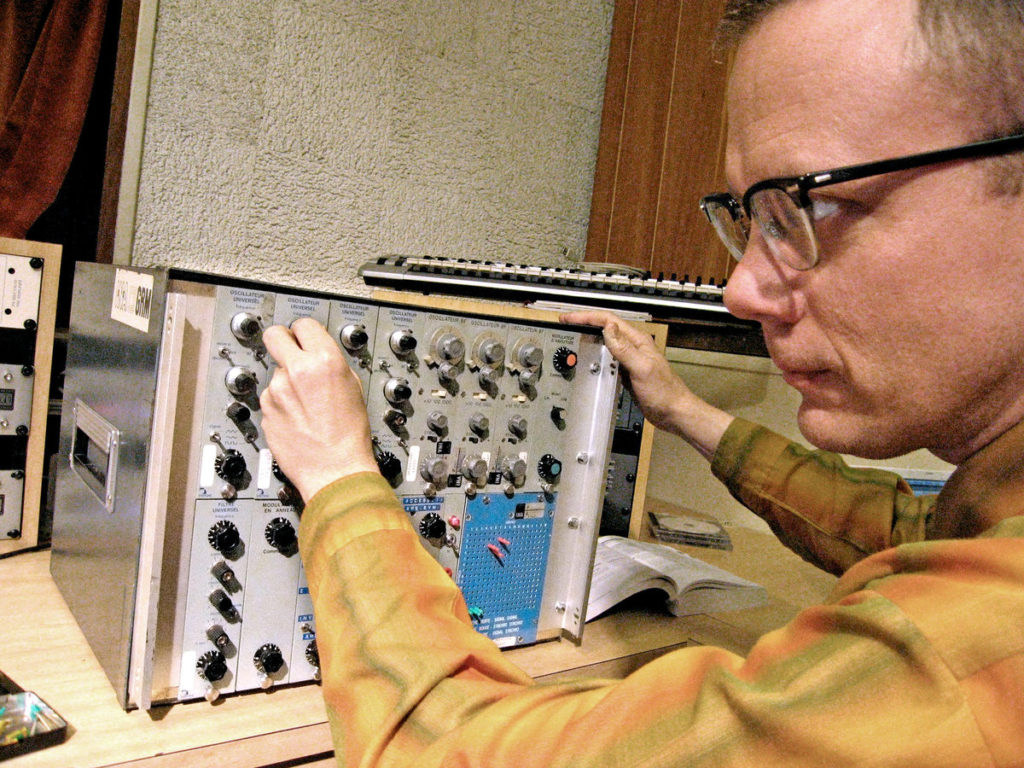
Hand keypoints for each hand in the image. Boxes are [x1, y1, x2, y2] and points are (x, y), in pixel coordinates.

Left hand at [260, 318, 379, 500]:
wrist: (335, 470)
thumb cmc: (349, 436)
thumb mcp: (353, 388)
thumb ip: (331, 364)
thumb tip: (318, 353)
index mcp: (324, 361)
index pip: (304, 324)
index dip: (305, 332)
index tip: (304, 337)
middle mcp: (296, 371)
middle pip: (275, 335)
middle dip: (282, 340)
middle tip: (290, 352)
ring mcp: (276, 391)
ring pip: (275, 371)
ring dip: (285, 381)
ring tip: (305, 403)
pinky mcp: (265, 409)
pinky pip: (270, 397)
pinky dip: (280, 403)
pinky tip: (297, 417)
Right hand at [561, 309, 732, 459]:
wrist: (674, 412)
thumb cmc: (664, 393)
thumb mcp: (642, 368)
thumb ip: (624, 348)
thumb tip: (608, 328)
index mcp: (638, 341)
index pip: (608, 320)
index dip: (587, 317)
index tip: (569, 318)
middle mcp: (634, 347)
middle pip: (605, 327)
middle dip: (584, 322)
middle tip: (566, 322)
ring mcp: (630, 359)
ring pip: (605, 341)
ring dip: (588, 336)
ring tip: (573, 335)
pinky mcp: (627, 372)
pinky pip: (608, 358)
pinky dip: (595, 354)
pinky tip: (588, 358)